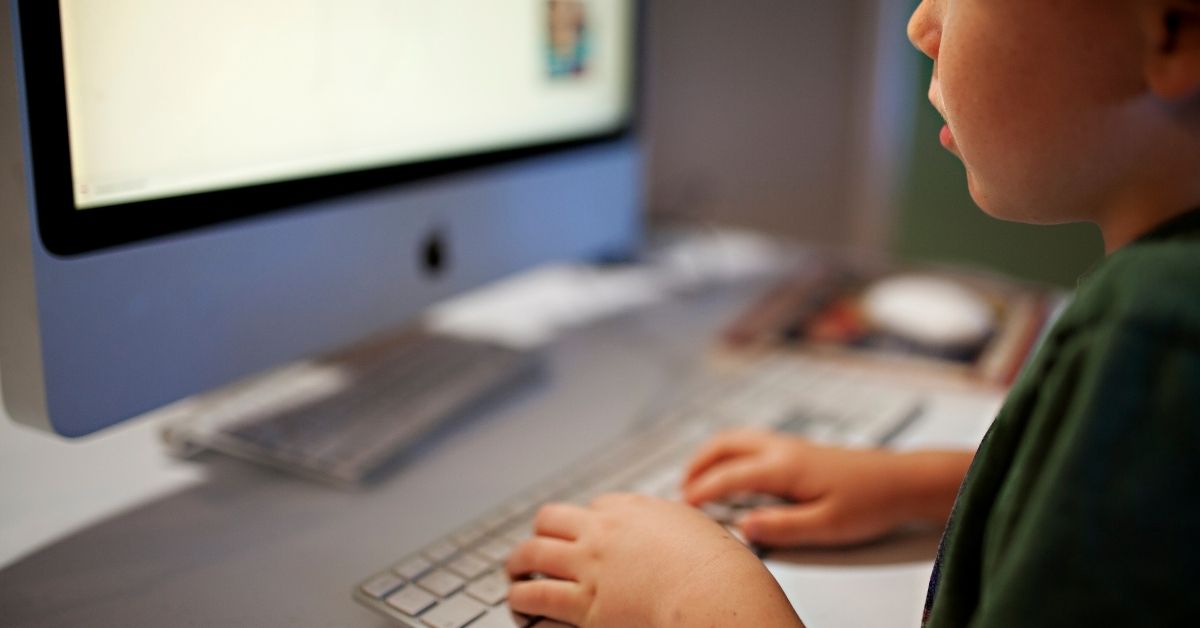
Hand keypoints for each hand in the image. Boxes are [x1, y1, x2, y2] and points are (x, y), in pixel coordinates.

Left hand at [506, 493, 802, 626]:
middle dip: (538, 534)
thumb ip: (670, 523)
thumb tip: (668, 527)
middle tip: (533, 549)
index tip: (581, 535)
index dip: (583, 523)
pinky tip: (522, 606)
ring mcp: (589, 568)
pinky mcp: (583, 605)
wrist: (713, 594)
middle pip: (549, 521)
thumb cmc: (715, 567)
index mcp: (629, 509)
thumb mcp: (693, 526)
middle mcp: (601, 533)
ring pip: (531, 555)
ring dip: (517, 565)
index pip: (591, 508)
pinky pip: (537, 597)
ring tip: (514, 575)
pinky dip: (523, 600)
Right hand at [683, 429, 971, 546]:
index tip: (685, 506)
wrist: (903, 480)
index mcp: (785, 467)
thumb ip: (782, 527)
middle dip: (698, 463)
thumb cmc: (870, 502)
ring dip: (712, 453)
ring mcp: (790, 444)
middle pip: (725, 443)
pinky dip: (729, 451)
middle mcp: (783, 449)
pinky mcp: (799, 448)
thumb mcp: (827, 526)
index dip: (703, 490)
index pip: (730, 475)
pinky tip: (734, 470)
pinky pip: (751, 441)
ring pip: (737, 437)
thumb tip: (744, 527)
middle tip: (683, 487)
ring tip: (699, 477)